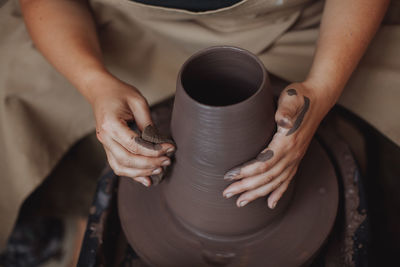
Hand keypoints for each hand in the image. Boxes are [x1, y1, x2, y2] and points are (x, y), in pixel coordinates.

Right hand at [88, 75, 174, 186]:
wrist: (101, 91)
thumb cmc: (120, 93)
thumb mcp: (138, 102)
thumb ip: (148, 123)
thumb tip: (160, 143)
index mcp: (111, 124)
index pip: (134, 144)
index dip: (154, 150)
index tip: (169, 148)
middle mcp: (104, 137)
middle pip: (127, 159)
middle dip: (150, 163)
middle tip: (167, 161)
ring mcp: (104, 144)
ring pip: (121, 167)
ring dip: (141, 172)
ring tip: (159, 169)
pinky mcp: (108, 148)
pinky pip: (118, 165)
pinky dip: (132, 174)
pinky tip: (146, 179)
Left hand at [222, 82, 325, 208]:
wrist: (319, 98)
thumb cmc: (300, 96)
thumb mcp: (291, 98)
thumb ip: (287, 110)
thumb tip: (282, 120)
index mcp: (287, 142)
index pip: (263, 163)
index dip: (246, 172)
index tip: (228, 176)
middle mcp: (292, 154)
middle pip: (266, 178)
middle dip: (246, 188)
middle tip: (227, 194)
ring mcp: (295, 158)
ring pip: (275, 182)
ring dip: (257, 194)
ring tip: (241, 202)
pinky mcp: (296, 158)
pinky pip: (287, 180)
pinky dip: (278, 193)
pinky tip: (271, 203)